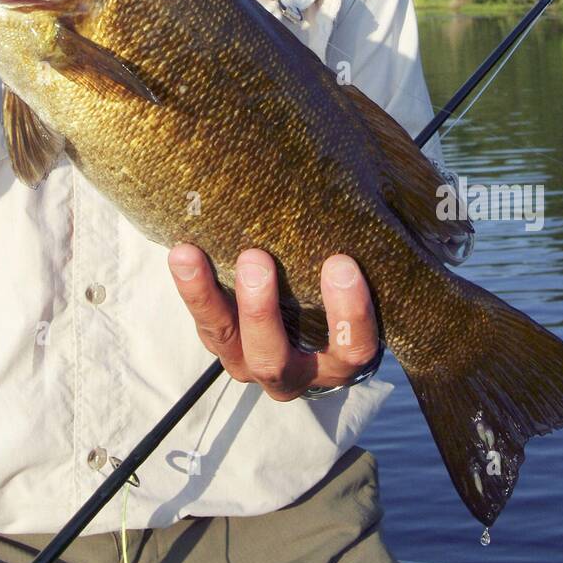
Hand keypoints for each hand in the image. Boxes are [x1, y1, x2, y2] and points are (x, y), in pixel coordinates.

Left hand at [168, 245, 380, 399]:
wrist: (315, 330)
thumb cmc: (347, 294)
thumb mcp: (365, 287)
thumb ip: (366, 257)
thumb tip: (382, 191)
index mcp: (342, 359)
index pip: (353, 348)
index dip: (350, 314)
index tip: (340, 263)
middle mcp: (295, 371)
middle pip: (275, 359)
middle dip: (261, 311)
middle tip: (255, 259)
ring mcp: (251, 362)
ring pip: (225, 341)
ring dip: (207, 298)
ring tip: (188, 255)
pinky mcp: (222, 344)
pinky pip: (203, 321)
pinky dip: (190, 288)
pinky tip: (180, 250)